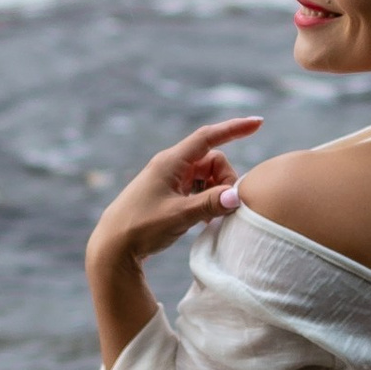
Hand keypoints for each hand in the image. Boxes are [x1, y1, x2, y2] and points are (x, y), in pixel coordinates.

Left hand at [87, 115, 262, 268]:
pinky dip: (207, 200)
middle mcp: (171, 166)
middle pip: (213, 160)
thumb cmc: (141, 227)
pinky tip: (204, 220)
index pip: (208, 137)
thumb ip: (209, 204)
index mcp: (171, 162)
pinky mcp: (170, 193)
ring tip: (210, 217)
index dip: (234, 129)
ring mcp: (170, 180)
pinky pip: (198, 188)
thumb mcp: (179, 215)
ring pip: (207, 176)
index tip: (258, 123)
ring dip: (216, 192)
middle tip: (224, 207)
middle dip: (225, 180)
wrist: (112, 246)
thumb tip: (237, 196)